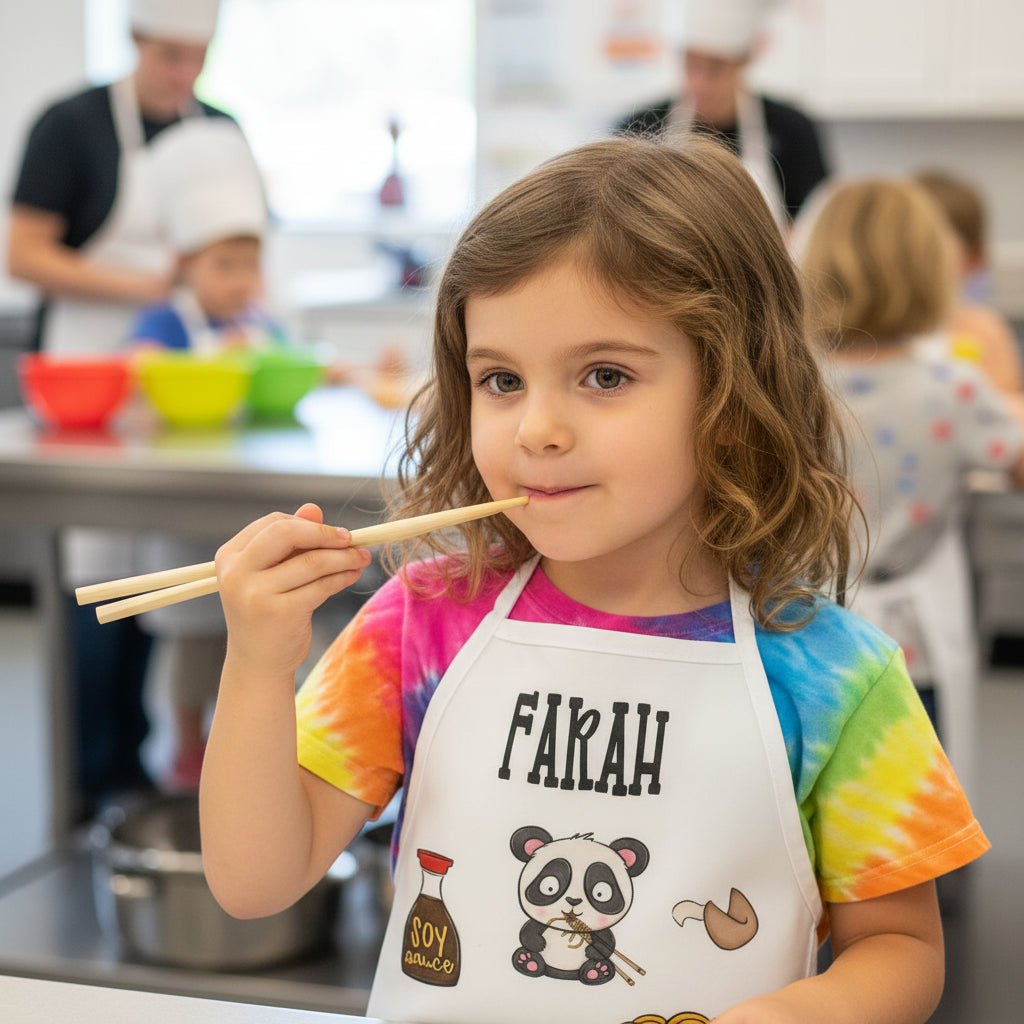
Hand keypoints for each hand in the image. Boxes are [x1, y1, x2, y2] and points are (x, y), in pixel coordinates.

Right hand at [215, 503, 371, 679]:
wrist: (257, 662)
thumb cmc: (267, 611)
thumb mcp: (272, 574)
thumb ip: (291, 541)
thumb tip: (314, 509)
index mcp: (230, 556)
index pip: (273, 523)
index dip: (308, 524)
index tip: (334, 533)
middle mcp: (236, 573)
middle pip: (287, 533)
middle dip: (326, 534)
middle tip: (351, 540)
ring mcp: (255, 594)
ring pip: (312, 561)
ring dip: (344, 558)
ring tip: (361, 559)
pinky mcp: (280, 613)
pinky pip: (321, 586)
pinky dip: (342, 577)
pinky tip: (352, 576)